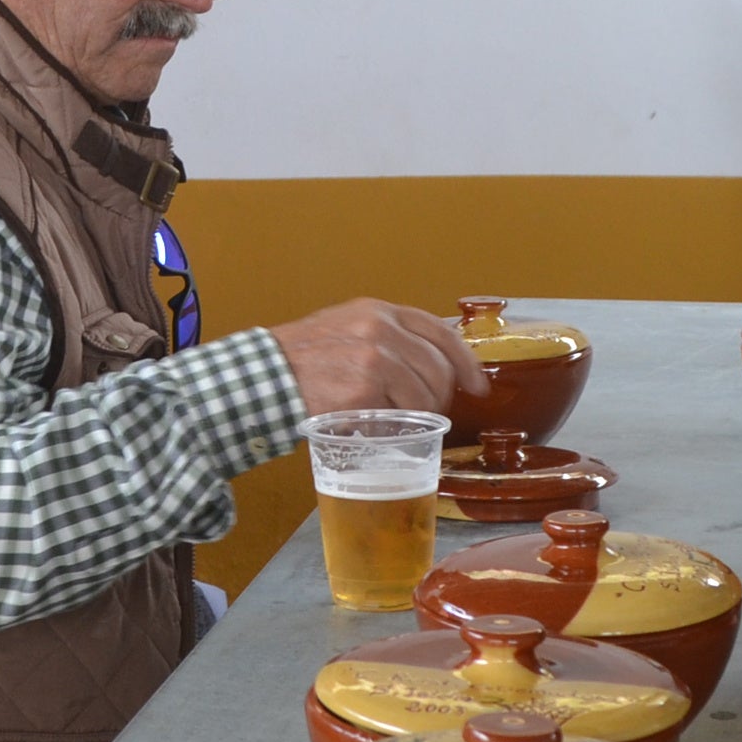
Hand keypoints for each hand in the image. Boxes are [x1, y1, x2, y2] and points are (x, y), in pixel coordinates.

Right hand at [270, 300, 486, 417]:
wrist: (264, 376)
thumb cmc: (300, 360)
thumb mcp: (345, 329)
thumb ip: (384, 339)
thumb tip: (425, 366)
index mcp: (378, 312)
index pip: (440, 332)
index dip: (466, 362)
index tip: (477, 385)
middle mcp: (380, 329)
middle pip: (438, 369)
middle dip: (441, 398)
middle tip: (429, 415)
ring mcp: (373, 359)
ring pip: (423, 397)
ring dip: (416, 418)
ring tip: (396, 425)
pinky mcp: (362, 391)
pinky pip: (397, 418)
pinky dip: (390, 429)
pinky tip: (372, 428)